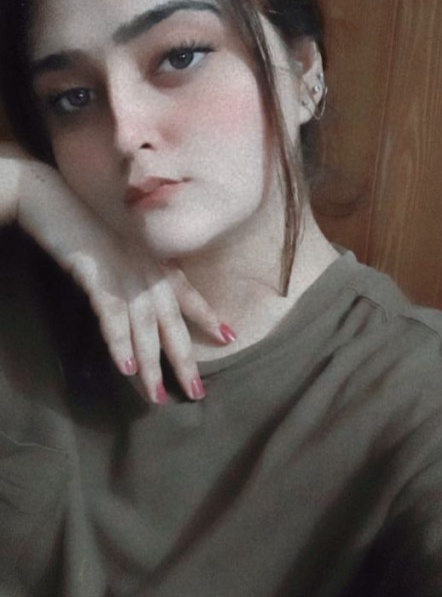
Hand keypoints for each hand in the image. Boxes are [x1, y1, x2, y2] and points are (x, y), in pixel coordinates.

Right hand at [0, 144, 235, 403]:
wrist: (56, 200)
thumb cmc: (89, 224)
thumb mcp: (125, 247)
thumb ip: (141, 270)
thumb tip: (151, 299)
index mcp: (156, 262)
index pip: (188, 294)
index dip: (208, 316)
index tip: (229, 336)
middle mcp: (148, 270)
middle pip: (172, 322)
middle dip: (184, 360)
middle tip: (197, 392)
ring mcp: (124, 273)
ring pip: (144, 328)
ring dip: (152, 365)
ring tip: (159, 396)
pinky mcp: (97, 276)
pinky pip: (112, 316)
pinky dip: (119, 343)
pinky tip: (127, 368)